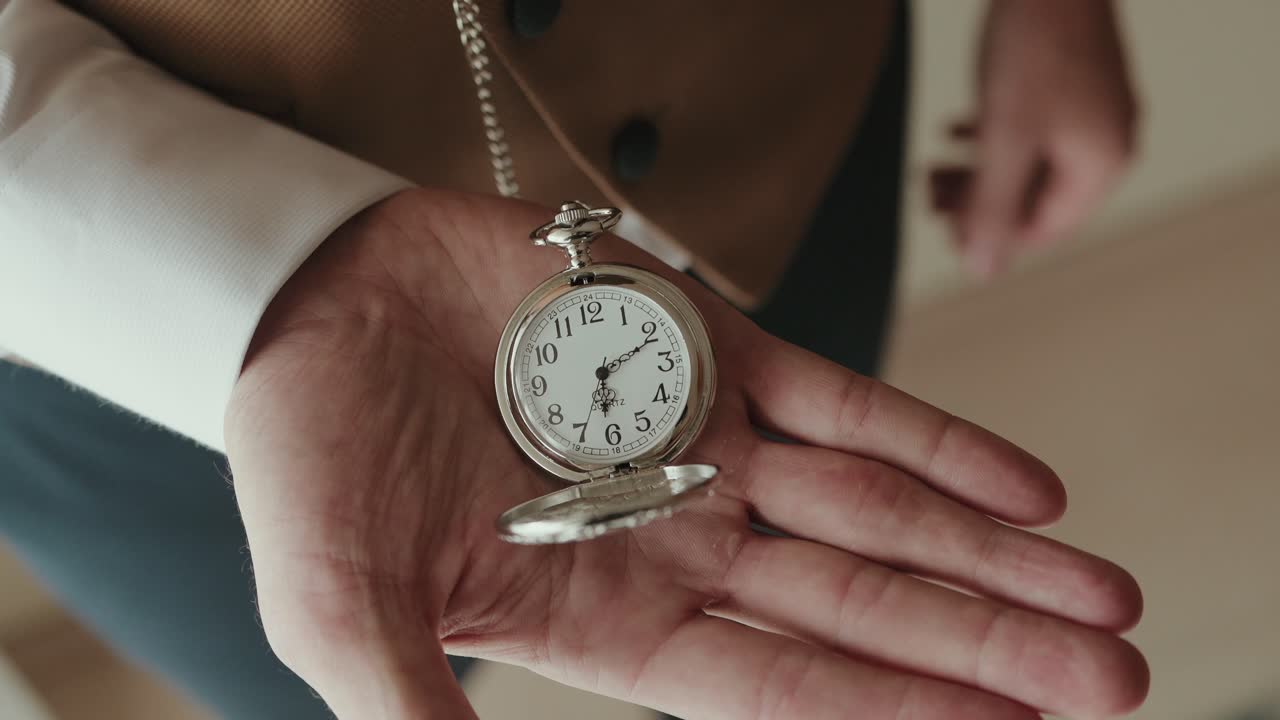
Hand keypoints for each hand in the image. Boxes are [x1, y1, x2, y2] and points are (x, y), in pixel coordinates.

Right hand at [224, 188, 1147, 718]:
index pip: (782, 688)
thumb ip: (414, 716)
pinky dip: (934, 440)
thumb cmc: (310, 457)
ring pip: (879, 509)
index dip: (897, 712)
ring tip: (1100, 592)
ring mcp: (706, 442)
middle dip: (986, 644)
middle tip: (1111, 678)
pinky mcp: (712, 347)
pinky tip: (1023, 484)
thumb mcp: (340, 607)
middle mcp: (680, 540)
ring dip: (991, 550)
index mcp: (610, 620)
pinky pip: (846, 401)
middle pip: (862, 605)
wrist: (316, 301)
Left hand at [931, 0, 1138, 275]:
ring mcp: (1093, 112)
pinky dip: (991, 138)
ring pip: (1029, 163)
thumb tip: (982, 271)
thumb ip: (992, 206)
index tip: (943, 225)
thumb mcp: (1004, 137)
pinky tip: (953, 131)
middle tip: (929, 194)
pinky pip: (1031, 130)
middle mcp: (1107, 143)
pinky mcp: (1074, 83)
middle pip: (1035, 198)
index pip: (1043, 229)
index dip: (990, 236)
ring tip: (932, 168)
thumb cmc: (1033, 46)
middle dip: (979, 201)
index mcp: (1100, 165)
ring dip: (979, 172)